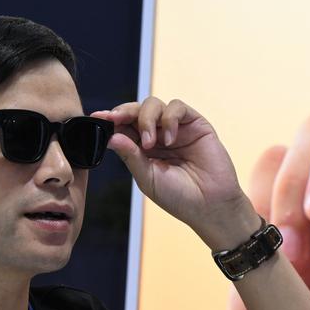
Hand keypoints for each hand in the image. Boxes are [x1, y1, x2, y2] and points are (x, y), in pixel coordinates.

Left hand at [92, 97, 257, 247]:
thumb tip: (111, 137)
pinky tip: (170, 139)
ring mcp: (176, 128)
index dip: (110, 120)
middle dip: (124, 113)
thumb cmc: (179, 197)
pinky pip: (177, 107)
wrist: (211, 205)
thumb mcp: (148, 179)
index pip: (123, 127)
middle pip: (135, 111)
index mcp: (142, 149)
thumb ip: (131, 156)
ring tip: (151, 143)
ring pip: (154, 105)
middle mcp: (157, 135)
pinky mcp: (195, 124)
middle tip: (115, 119)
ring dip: (146, 119)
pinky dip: (169, 119)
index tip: (98, 118)